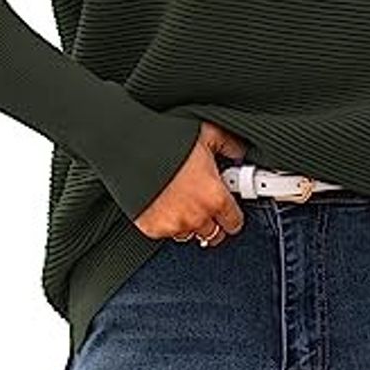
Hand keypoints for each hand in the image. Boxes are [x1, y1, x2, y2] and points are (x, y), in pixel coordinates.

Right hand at [132, 120, 247, 245]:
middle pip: (215, 235)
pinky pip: (167, 233)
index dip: (233, 214)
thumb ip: (230, 146)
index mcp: (214, 197)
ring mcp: (173, 225)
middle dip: (215, 221)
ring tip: (185, 201)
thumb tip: (239, 152)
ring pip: (191, 235)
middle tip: (208, 204)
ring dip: (191, 223)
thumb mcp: (208, 134)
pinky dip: (169, 222)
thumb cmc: (167, 140)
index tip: (230, 207)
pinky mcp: (152, 228)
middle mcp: (196, 216)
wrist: (129, 148)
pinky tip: (167, 204)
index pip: (235, 223)